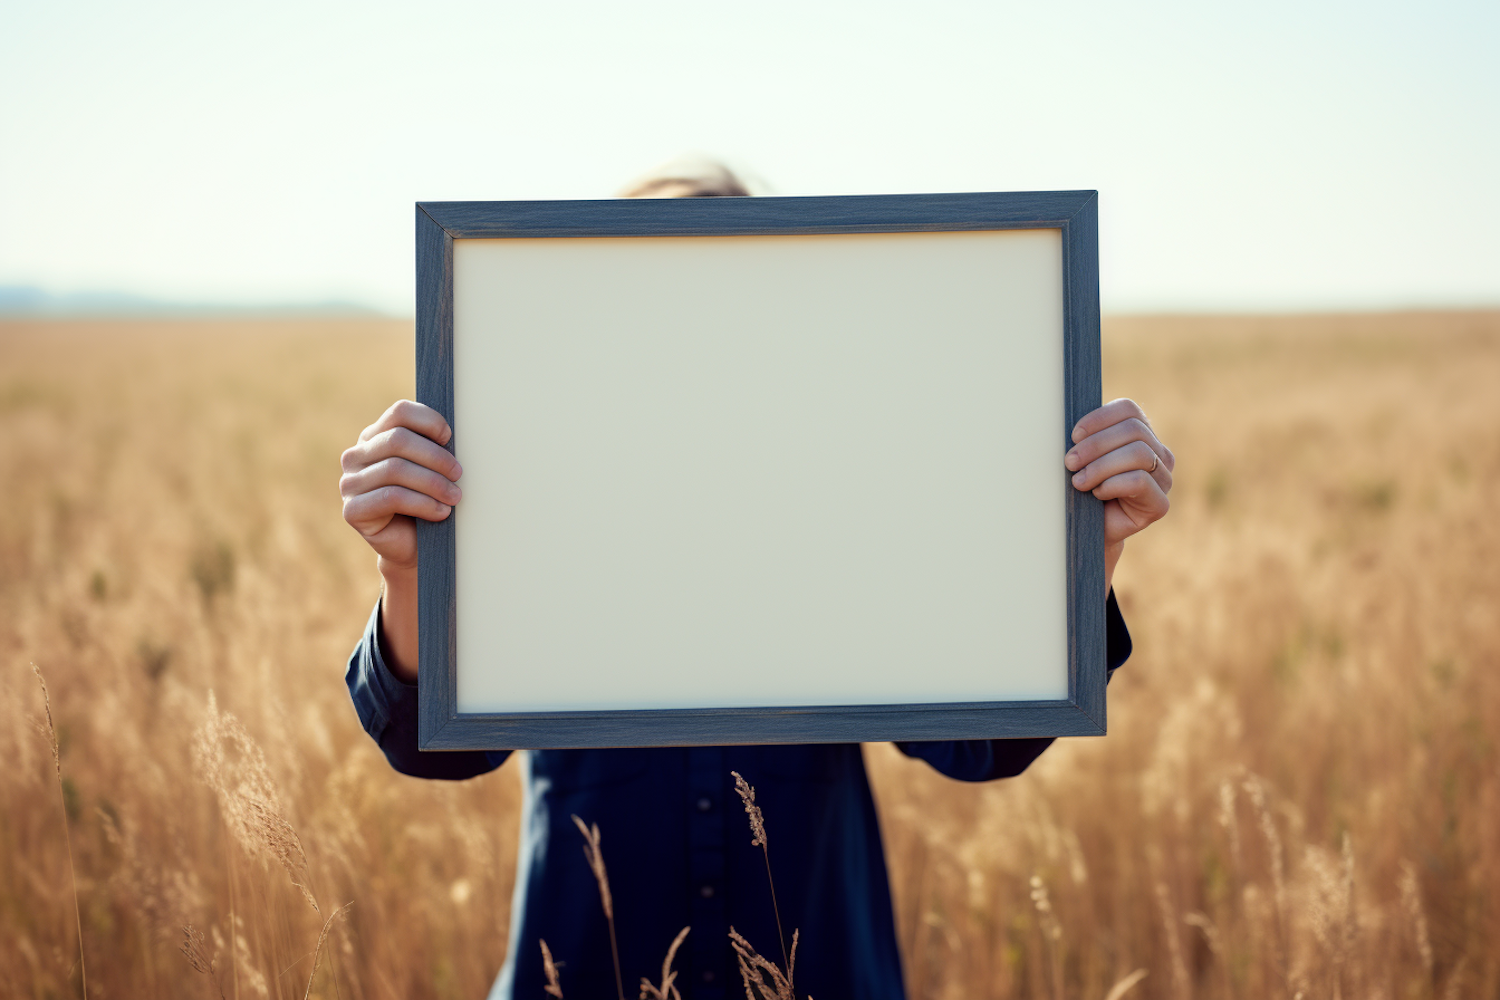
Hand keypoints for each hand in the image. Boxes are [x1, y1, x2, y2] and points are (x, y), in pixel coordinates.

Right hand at [340, 400, 462, 570]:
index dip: (429, 421)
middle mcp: (356, 456)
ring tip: (455, 496)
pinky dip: (423, 503)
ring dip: (433, 483)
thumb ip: (432, 447)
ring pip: (395, 469)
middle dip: (435, 457)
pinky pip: (391, 497)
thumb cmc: (426, 502)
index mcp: (374, 437)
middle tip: (458, 474)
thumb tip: (451, 435)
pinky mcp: (352, 510)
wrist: (414, 546)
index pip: (399, 412)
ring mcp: (349, 482)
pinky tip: (441, 512)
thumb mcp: (430, 469)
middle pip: (398, 439)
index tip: (450, 438)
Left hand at [1064, 398, 1172, 591]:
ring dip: (1101, 466)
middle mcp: (1159, 454)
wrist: (1088, 530)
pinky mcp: (1160, 504)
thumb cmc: (1083, 488)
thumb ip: (1085, 438)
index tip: (1074, 435)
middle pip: (1134, 430)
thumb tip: (1073, 429)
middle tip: (1070, 462)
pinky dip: (1112, 485)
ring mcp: (1164, 479)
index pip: (1129, 410)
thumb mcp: (1083, 457)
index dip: (1099, 418)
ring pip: (1139, 454)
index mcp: (1141, 434)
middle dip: (1095, 445)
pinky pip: (1139, 481)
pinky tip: (1097, 493)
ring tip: (1079, 481)